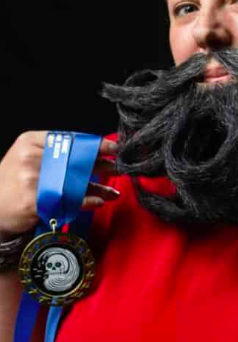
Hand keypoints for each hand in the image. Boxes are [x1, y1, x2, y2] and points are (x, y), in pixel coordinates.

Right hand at [0, 131, 119, 238]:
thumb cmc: (15, 182)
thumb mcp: (28, 157)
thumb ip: (55, 153)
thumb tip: (94, 154)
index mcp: (30, 142)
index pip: (69, 139)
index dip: (95, 144)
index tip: (115, 147)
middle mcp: (31, 158)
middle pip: (75, 160)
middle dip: (101, 165)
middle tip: (118, 168)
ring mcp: (32, 180)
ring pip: (75, 182)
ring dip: (99, 187)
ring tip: (113, 192)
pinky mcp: (34, 202)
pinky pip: (68, 201)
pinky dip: (87, 202)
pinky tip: (98, 201)